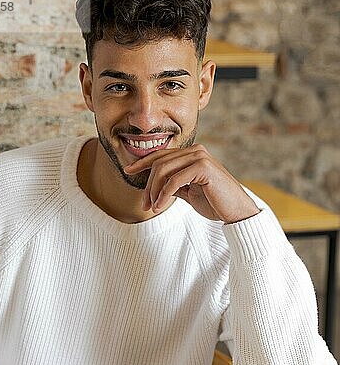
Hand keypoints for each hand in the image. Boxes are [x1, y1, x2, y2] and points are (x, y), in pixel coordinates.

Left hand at [124, 144, 259, 223]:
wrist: (236, 213)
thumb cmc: (215, 203)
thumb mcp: (188, 193)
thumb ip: (173, 185)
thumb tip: (153, 186)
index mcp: (192, 154)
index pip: (161, 155)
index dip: (142, 162)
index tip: (128, 171)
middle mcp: (196, 151)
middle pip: (159, 163)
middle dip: (148, 185)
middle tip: (144, 205)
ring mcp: (200, 156)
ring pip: (164, 170)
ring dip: (154, 191)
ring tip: (152, 208)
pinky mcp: (203, 167)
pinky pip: (174, 179)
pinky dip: (164, 194)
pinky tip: (160, 206)